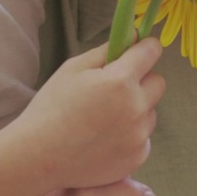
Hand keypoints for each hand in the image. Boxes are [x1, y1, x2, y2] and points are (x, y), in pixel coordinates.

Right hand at [17, 38, 165, 190]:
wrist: (38, 158)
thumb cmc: (51, 108)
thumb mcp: (73, 69)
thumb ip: (105, 51)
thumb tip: (132, 37)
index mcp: (120, 81)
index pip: (151, 52)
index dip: (146, 47)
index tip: (140, 49)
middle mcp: (136, 108)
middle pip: (158, 83)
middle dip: (142, 80)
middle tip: (117, 87)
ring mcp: (138, 136)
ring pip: (150, 112)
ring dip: (136, 109)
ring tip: (105, 118)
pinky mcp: (136, 158)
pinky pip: (143, 138)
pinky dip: (130, 135)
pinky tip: (104, 139)